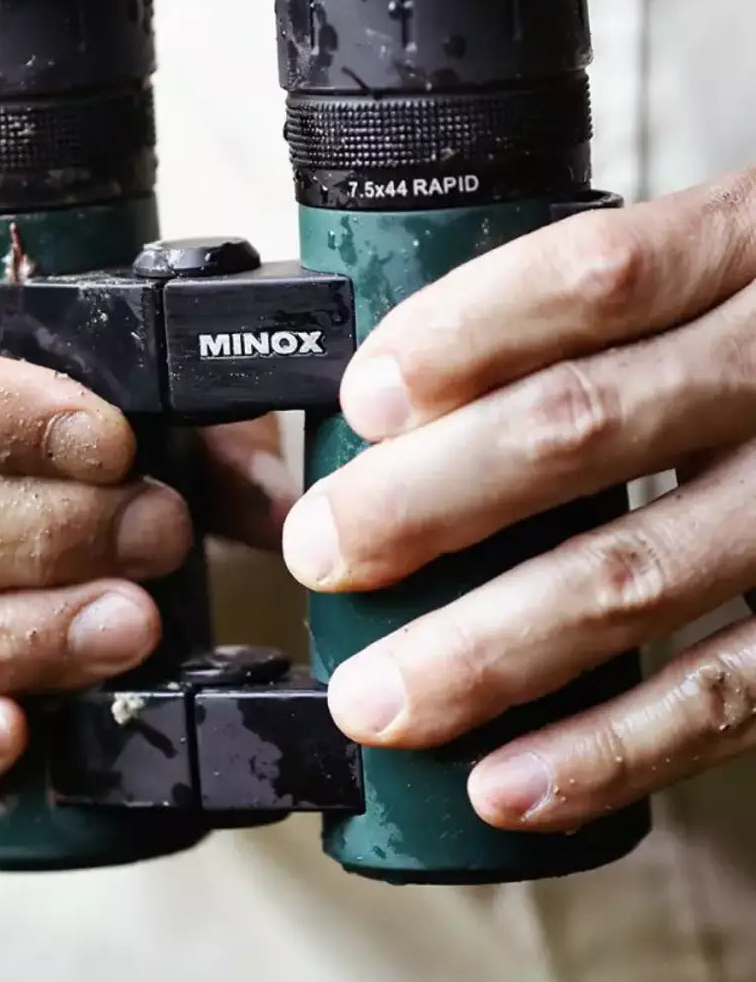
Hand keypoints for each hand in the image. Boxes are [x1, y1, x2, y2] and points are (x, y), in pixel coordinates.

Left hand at [281, 169, 755, 831]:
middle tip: (324, 551)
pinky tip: (506, 784)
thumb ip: (597, 311)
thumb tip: (395, 404)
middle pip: (582, 428)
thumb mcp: (716, 271)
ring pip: (634, 576)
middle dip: (427, 501)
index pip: (595, 277)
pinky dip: (608, 749)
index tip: (363, 400)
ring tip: (378, 699)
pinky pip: (725, 696)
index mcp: (743, 254)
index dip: (466, 334)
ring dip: (486, 650)